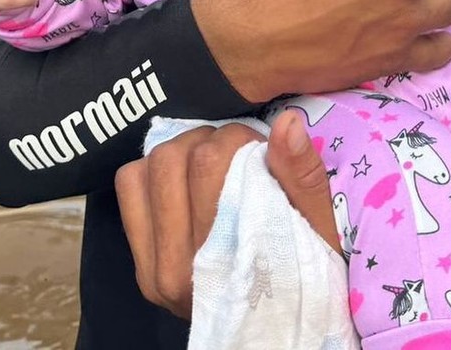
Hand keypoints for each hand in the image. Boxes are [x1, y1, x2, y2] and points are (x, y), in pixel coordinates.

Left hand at [115, 111, 335, 319]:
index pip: (207, 162)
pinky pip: (128, 191)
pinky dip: (152, 173)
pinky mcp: (140, 267)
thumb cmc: (308, 274)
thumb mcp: (321, 229)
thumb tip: (286, 121)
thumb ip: (303, 177)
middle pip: (171, 160)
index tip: (257, 147)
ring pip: (145, 170)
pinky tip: (184, 182)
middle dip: (207, 141)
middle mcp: (175, 272)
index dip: (235, 138)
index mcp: (220, 261)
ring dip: (180, 153)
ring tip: (211, 164)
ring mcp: (152, 273)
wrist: (280, 332)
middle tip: (235, 151)